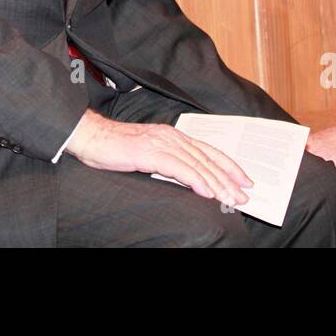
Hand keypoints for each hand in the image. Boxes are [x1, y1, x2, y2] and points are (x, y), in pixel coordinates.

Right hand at [66, 109, 252, 206]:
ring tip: (230, 199)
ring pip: (197, 165)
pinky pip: (178, 168)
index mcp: (173, 136)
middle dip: (228, 179)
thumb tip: (188, 179)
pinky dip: (195, 180)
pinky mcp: (150, 153)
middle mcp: (171, 137)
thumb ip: (168, 162)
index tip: (244, 180)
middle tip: (244, 197)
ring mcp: (161, 144)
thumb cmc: (115, 148)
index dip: (228, 166)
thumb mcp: (148, 155)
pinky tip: (206, 192)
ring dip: (216, 184)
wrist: (91, 137)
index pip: (208, 151)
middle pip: (206, 159)